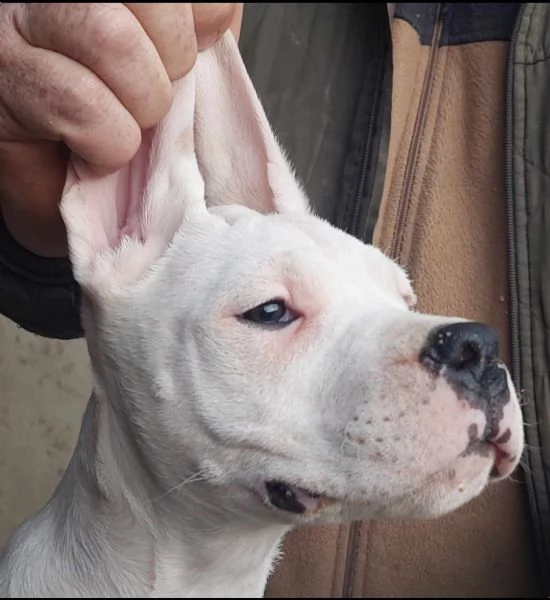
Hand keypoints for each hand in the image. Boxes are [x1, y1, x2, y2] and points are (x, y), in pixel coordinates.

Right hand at [0, 3, 242, 256]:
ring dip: (140, 107)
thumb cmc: (124, 127)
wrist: (76, 195)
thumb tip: (216, 9)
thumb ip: (199, 29)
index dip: (198, 22)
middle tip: (150, 101)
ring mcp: (16, 21)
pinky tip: (95, 150)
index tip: (186, 61)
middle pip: (149, 1)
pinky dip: (107, 144)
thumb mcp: (177, 69)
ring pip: (113, 40)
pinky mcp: (2, 77)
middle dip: (172, 67)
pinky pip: (82, 104)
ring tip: (125, 127)